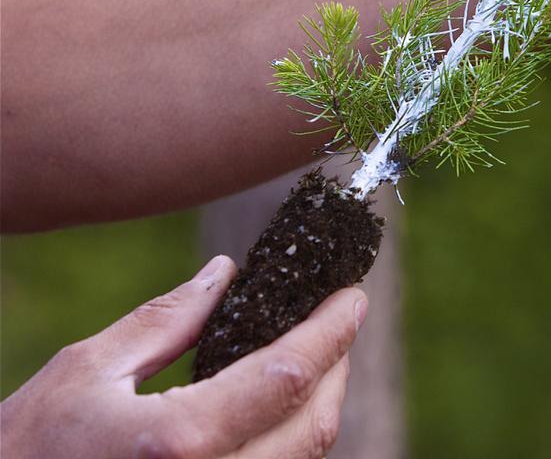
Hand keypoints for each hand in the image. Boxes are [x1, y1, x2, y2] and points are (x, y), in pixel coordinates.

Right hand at [0, 255, 366, 458]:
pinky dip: (290, 442)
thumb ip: (166, 320)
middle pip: (313, 428)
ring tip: (317, 354)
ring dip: (319, 405)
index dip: (332, 330)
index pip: (288, 376)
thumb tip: (225, 274)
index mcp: (179, 444)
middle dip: (338, 366)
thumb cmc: (26, 449)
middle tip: (339, 319)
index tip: (354, 295)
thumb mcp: (87, 371)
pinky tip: (279, 407)